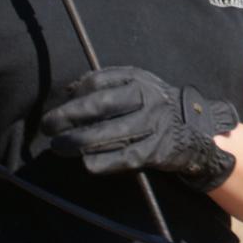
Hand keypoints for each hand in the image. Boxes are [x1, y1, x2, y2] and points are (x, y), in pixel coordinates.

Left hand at [42, 66, 238, 191]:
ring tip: (58, 147)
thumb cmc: (154, 105)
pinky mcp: (155, 150)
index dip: (75, 93)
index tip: (60, 102)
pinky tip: (86, 163)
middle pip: (99, 106)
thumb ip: (108, 83)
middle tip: (47, 126)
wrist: (194, 129)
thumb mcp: (137, 85)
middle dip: (68, 117)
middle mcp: (146, 98)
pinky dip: (100, 162)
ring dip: (77, 142)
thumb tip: (70, 89)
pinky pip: (122, 158)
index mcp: (139, 79)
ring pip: (107, 134)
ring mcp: (151, 125)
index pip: (99, 81)